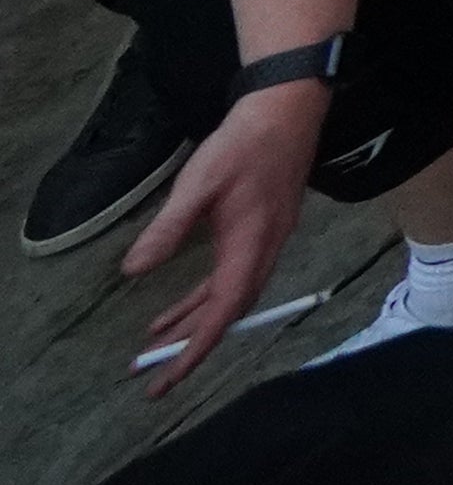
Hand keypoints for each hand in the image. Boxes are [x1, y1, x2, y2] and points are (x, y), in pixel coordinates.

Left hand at [115, 91, 318, 390]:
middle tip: (153, 377)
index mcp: (250, 245)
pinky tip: (181, 303)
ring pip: (230, 296)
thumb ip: (167, 229)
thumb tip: (132, 271)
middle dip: (191, 347)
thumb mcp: (198, 184)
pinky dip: (204, 298)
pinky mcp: (261, 230)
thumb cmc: (244, 143)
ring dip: (195, 322)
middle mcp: (264, 250)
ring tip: (155, 344)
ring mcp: (266, 240)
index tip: (168, 376)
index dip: (196, 347)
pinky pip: (232, 278)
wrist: (287, 108)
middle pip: (229, 313)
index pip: (223, 311)